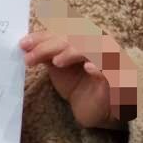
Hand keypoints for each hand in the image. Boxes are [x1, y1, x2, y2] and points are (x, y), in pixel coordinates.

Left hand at [21, 26, 136, 129]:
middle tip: (31, 57)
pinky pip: (112, 69)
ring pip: (94, 47)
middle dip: (51, 45)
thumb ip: (46, 54)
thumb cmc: (78, 85)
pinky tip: (89, 68)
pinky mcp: (118, 79)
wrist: (94, 110)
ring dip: (75, 51)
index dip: (43, 36)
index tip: (23, 44)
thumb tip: (26, 44)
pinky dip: (101, 66)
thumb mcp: (58, 67)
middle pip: (75, 37)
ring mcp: (109, 60)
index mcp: (83, 39)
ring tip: (57, 61)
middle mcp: (98, 44)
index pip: (62, 31)